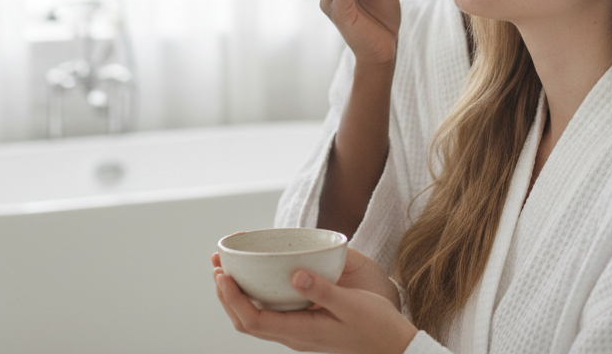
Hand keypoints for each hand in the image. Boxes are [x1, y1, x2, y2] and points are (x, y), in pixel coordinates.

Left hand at [212, 249, 416, 353]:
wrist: (394, 348)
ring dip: (237, 296)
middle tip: (217, 265)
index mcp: (301, 332)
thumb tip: (295, 275)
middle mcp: (294, 336)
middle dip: (226, 294)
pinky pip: (270, 314)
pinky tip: (259, 279)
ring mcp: (298, 333)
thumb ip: (324, 291)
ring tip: (228, 269)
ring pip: (256, 320)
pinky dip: (255, 297)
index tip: (222, 275)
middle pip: (246, 322)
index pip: (253, 320)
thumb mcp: (352, 306)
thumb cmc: (377, 328)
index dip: (232, 298)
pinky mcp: (305, 326)